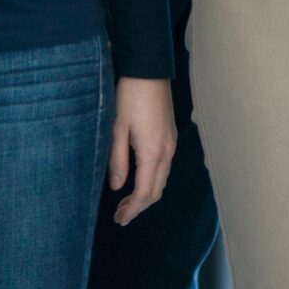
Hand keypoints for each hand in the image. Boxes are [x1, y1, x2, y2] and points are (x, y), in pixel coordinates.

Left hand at [108, 77, 176, 223]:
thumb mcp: (117, 128)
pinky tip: (138, 179)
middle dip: (140, 206)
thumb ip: (117, 160)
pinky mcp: (170, 136)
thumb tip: (118, 187)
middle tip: (120, 215)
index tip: (119, 219)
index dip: (133, 209)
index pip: (145, 192)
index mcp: (153, 152)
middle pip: (157, 190)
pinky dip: (152, 180)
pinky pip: (164, 167)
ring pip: (162, 179)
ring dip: (146, 194)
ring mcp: (171, 143)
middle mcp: (167, 151)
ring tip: (126, 201)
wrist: (148, 69)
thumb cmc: (129, 96)